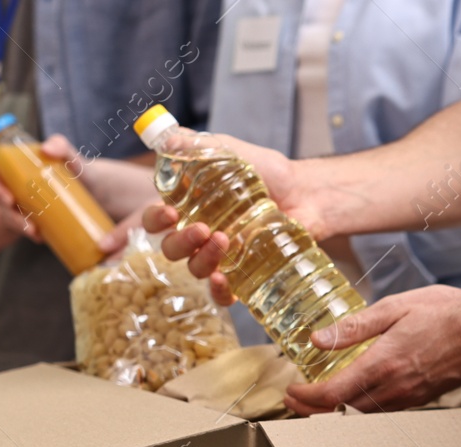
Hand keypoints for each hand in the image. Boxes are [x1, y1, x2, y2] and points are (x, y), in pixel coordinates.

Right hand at [149, 133, 319, 292]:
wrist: (306, 193)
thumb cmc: (267, 171)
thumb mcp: (231, 151)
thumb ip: (199, 146)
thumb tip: (171, 139)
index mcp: (189, 207)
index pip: (157, 219)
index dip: (154, 220)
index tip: (168, 213)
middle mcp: (200, 235)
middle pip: (172, 249)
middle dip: (180, 242)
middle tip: (203, 229)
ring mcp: (221, 256)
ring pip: (195, 268)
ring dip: (202, 259)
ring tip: (223, 240)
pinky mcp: (243, 274)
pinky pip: (222, 293)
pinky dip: (218, 290)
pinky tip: (223, 279)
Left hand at [284, 286, 460, 414]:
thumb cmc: (449, 313)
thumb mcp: (395, 307)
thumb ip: (354, 327)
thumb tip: (319, 339)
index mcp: (384, 363)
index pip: (332, 395)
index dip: (305, 398)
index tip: (292, 390)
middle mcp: (395, 387)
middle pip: (342, 413)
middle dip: (313, 410)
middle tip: (296, 399)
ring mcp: (410, 397)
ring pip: (362, 415)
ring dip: (335, 411)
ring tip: (318, 398)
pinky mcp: (421, 398)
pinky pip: (383, 409)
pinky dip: (360, 406)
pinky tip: (355, 392)